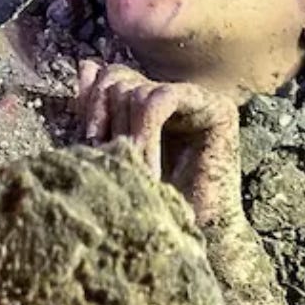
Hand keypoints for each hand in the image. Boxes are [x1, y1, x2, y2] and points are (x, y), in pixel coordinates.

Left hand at [73, 60, 242, 224]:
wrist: (196, 240)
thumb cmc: (154, 205)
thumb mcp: (112, 153)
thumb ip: (99, 112)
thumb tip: (86, 65)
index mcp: (151, 102)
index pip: (111, 77)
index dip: (93, 106)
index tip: (89, 147)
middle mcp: (177, 94)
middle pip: (120, 79)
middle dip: (108, 121)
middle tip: (114, 161)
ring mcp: (199, 98)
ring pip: (138, 90)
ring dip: (128, 136)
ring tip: (135, 174)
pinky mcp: (218, 109)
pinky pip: (161, 99)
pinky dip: (146, 134)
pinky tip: (149, 170)